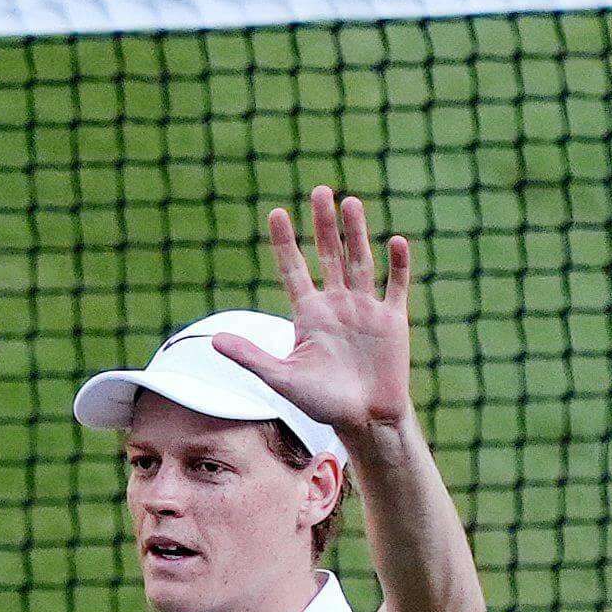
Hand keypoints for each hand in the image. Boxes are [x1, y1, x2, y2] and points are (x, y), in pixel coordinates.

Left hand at [206, 185, 412, 434]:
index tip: (276, 213)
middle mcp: (337, 305)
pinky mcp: (392, 320)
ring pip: (360, 261)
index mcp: (308, 314)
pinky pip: (396, 286)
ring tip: (350, 201)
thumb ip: (251, 356)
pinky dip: (397, 265)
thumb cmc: (322, 403)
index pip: (293, 269)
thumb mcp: (281, 379)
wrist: (365, 422)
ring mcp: (365, 309)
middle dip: (324, 224)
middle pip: (329, 255)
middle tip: (321, 189)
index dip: (285, 242)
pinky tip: (394, 241)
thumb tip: (213, 340)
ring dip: (356, 232)